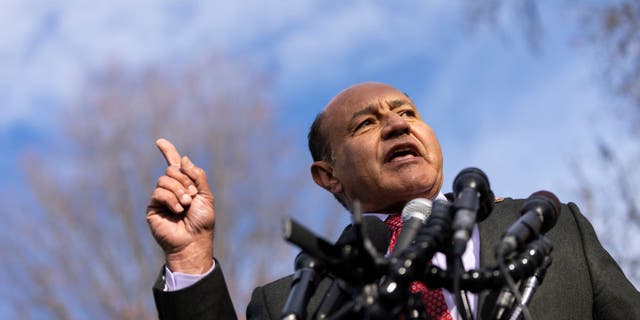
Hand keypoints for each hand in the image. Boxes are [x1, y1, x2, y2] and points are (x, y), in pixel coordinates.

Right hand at [146, 138, 214, 273]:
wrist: (194, 241)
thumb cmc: (202, 221)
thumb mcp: (206, 195)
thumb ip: (197, 176)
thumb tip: (183, 159)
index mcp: (185, 185)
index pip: (175, 165)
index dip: (168, 152)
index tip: (160, 141)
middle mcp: (172, 189)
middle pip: (172, 170)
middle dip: (184, 180)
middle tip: (192, 196)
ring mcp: (161, 198)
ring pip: (164, 179)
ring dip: (179, 190)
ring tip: (186, 205)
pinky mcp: (153, 207)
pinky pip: (159, 192)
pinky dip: (171, 199)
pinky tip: (178, 210)